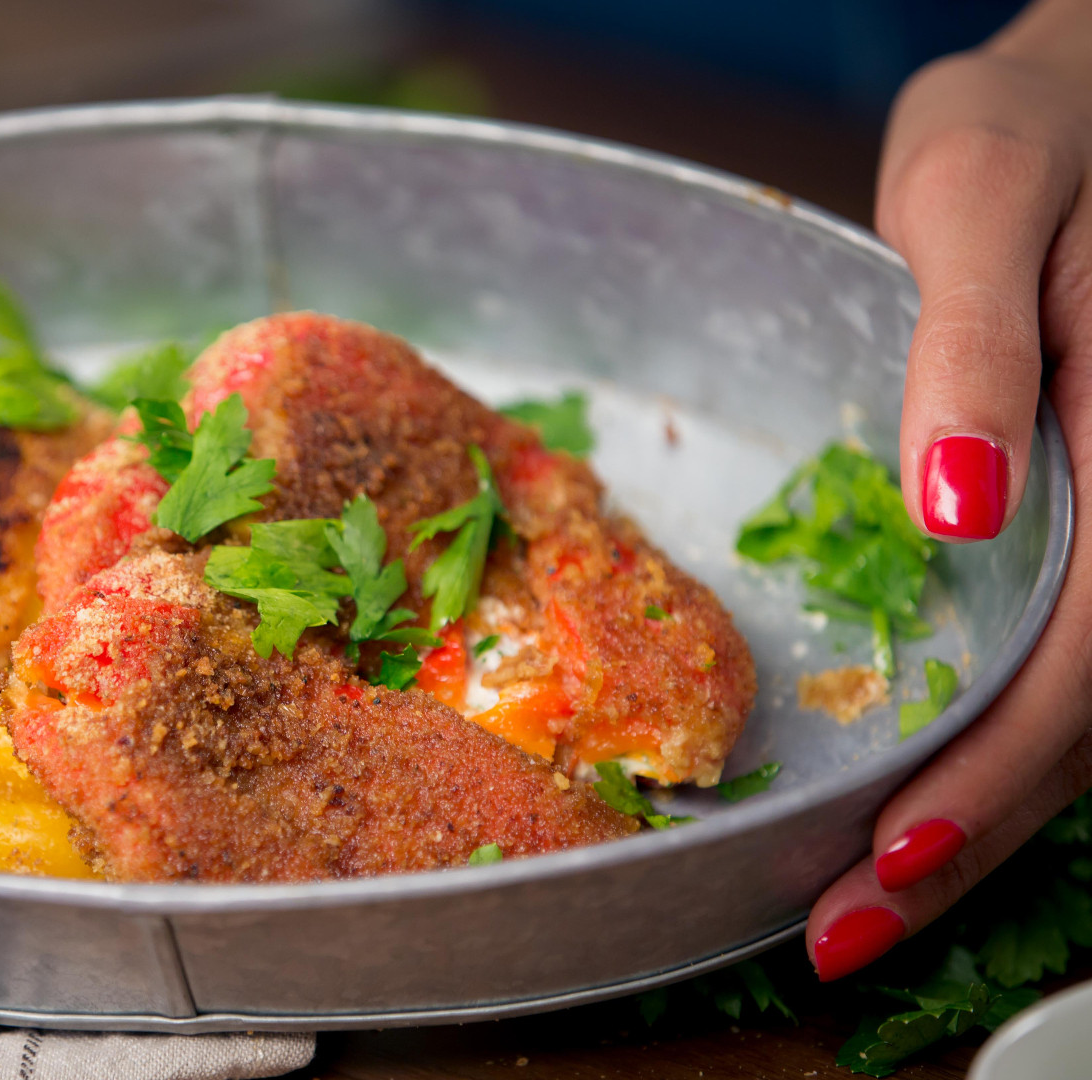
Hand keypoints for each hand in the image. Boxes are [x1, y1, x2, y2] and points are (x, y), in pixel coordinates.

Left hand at [807, 0, 1091, 979]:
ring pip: (1086, 716)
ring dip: (982, 823)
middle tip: (840, 934)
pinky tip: (920, 801)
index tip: (893, 850)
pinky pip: (1066, 664)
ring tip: (862, 909)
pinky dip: (994, 755)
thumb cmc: (1039, 126)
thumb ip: (974, 345)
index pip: (1090, 653)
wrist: (1085, 95)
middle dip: (971, 842)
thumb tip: (956, 503)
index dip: (1001, 770)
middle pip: (1089, 722)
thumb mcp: (983, 196)